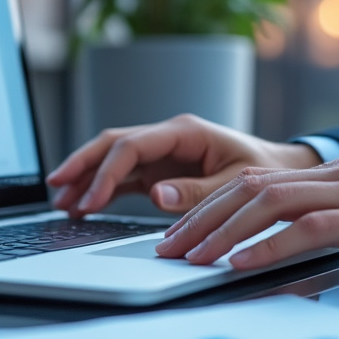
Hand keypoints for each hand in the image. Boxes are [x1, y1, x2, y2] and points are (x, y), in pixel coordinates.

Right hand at [47, 114, 321, 214]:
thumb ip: (197, 192)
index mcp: (185, 131)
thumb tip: (157, 196)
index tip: (91, 200)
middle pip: (113, 145)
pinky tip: (83, 207)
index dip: (106, 172)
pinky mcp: (161, 172)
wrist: (282, 172)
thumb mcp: (238, 184)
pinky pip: (124, 178)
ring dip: (87, 178)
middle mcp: (168, 138)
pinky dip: (103, 190)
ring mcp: (162, 155)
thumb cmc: (265, 171)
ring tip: (62, 202)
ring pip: (113, 160)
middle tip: (56, 188)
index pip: (132, 145)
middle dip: (82, 165)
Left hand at [154, 152, 338, 276]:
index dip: (214, 207)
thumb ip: (337, 220)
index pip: (259, 182)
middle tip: (168, 248)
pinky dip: (268, 246)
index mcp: (338, 171)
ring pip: (270, 202)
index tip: (184, 233)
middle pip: (251, 187)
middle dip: (202, 218)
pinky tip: (242, 265)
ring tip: (191, 258)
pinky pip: (309, 228)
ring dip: (223, 233)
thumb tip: (291, 246)